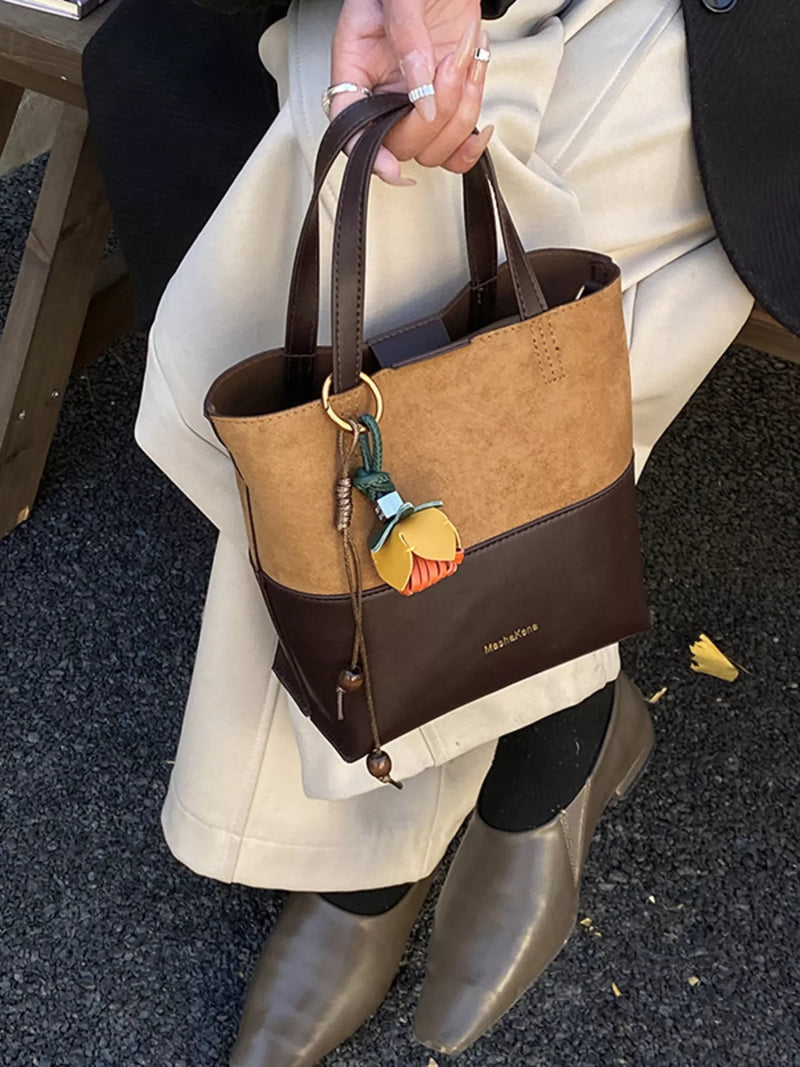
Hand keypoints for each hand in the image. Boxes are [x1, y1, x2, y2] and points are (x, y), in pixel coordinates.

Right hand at [330, 0, 493, 181]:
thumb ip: (408, 41)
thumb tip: (422, 101)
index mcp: (357, 70)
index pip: (349, 126)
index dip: (367, 154)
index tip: (391, 168)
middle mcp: (384, 96)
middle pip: (399, 145)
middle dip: (433, 115)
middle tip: (449, 63)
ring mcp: (416, 107)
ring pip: (433, 150)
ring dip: (461, 112)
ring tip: (466, 59)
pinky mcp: (447, 109)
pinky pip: (456, 151)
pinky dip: (471, 145)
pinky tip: (481, 125)